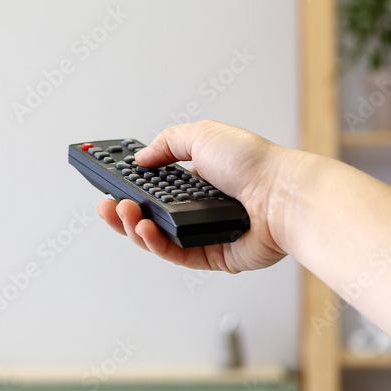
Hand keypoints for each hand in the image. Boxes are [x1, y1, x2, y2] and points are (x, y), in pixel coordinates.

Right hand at [96, 120, 293, 272]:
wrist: (282, 195)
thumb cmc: (254, 163)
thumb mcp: (203, 134)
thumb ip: (167, 143)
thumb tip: (141, 158)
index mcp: (197, 179)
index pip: (154, 187)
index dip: (130, 188)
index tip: (109, 186)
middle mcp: (199, 207)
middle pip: (149, 215)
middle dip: (122, 211)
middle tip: (107, 205)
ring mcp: (204, 233)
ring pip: (157, 237)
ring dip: (133, 227)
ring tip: (123, 213)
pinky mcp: (212, 256)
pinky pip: (176, 254)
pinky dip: (155, 244)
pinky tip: (145, 230)